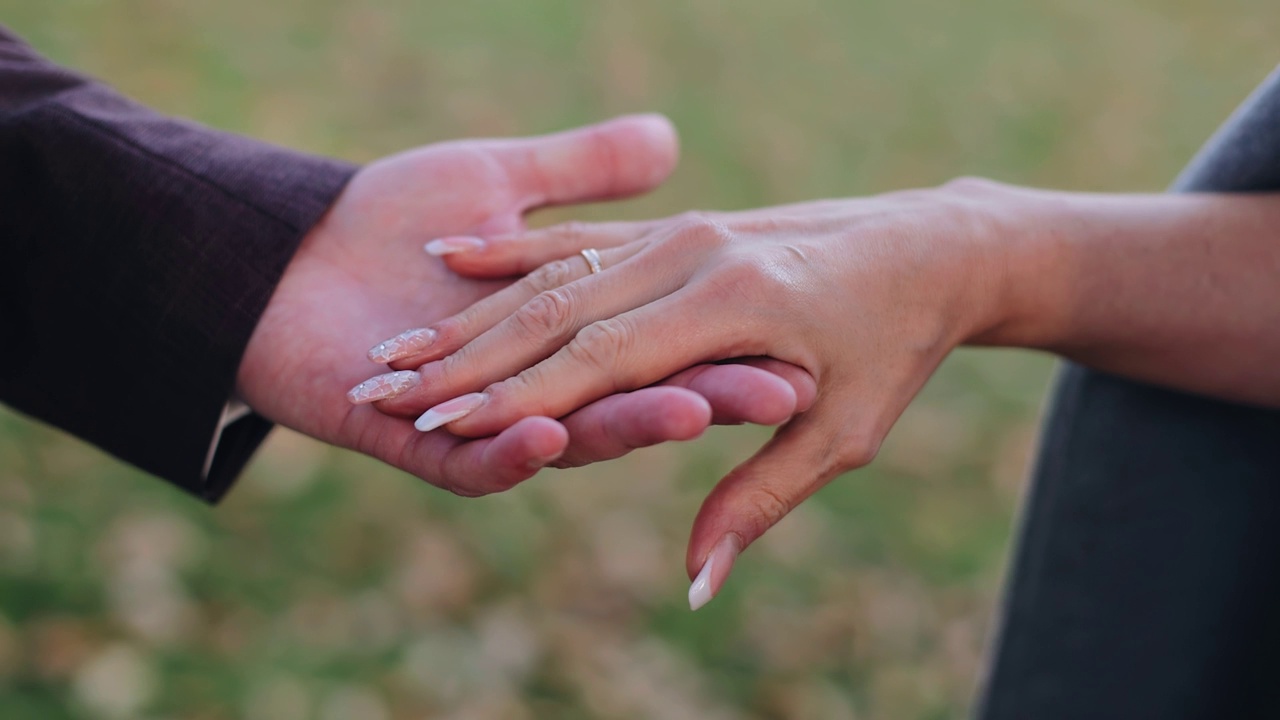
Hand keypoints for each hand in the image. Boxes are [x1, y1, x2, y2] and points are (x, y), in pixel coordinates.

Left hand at [237, 115, 813, 494]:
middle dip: (708, 388)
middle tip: (782, 392)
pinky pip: (475, 463)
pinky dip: (507, 449)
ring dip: (626, 422)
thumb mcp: (499, 175)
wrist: (281, 259)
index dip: (730, 332)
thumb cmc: (386, 212)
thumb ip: (582, 168)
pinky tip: (539, 429)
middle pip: (638, 386)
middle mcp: (547, 381)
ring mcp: (488, 419)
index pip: (671, 336)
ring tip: (691, 413)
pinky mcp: (427, 445)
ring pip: (569, 426)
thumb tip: (667, 139)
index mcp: (574, 326)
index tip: (807, 330)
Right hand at [363, 180, 1011, 604]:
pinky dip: (508, 252)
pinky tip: (446, 254)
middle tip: (380, 396)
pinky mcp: (674, 224)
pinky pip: (575, 235)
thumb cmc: (892, 348)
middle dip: (467, 360)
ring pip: (553, 274)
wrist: (928, 246)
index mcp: (733, 303)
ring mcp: (680, 231)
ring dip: (471, 314)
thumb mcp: (844, 434)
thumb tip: (696, 583)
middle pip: (556, 312)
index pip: (599, 359)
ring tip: (392, 347)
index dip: (514, 399)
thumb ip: (760, 498)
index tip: (438, 431)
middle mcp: (694, 254)